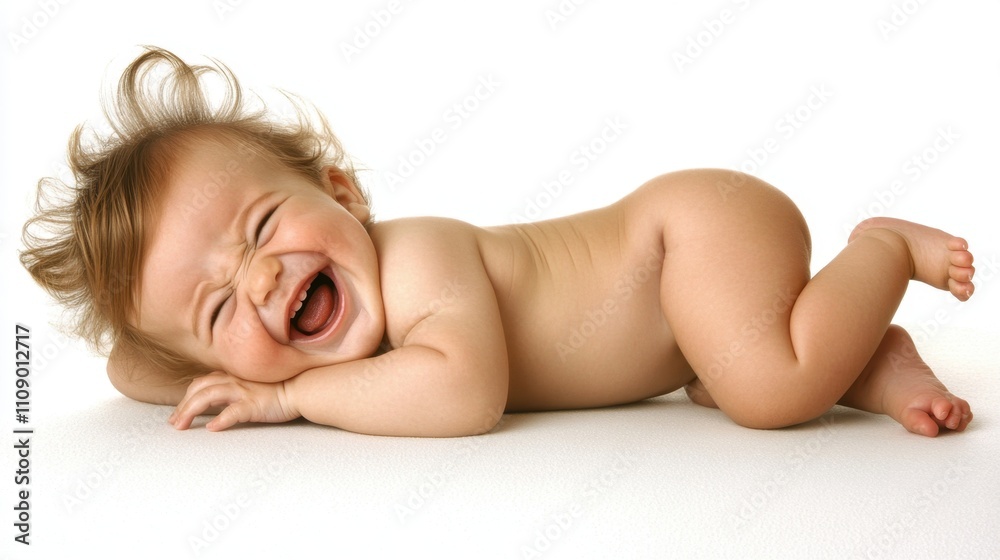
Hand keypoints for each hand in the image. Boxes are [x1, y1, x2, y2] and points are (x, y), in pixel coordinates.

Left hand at [168, 372, 298, 430]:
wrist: (301, 388)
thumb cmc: (278, 391)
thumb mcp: (250, 388)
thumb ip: (233, 392)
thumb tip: (216, 405)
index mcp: (232, 377)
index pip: (201, 384)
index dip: (186, 398)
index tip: (178, 414)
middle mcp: (234, 382)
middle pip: (198, 389)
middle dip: (182, 406)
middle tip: (174, 423)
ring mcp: (243, 392)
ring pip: (207, 396)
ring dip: (190, 411)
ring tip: (182, 426)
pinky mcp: (253, 405)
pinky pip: (232, 412)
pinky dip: (219, 420)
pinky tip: (211, 428)